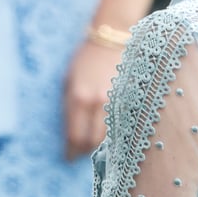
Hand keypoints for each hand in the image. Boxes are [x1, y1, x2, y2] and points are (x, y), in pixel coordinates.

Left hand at [63, 39, 118, 159]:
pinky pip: (121, 125)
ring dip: (99, 146)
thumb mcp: (68, 80)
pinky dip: (114, 135)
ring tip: (93, 147)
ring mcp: (116, 101)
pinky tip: (108, 136)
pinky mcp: (129, 99)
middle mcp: (97, 102)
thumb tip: (68, 132)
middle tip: (80, 155)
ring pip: (108, 136)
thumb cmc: (84, 60)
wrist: (110, 39)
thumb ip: (68, 106)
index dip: (71, 151)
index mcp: (78, 97)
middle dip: (84, 151)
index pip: (74, 135)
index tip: (68, 157)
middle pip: (92, 141)